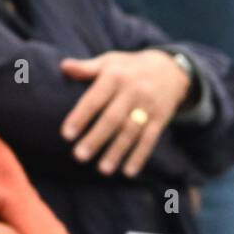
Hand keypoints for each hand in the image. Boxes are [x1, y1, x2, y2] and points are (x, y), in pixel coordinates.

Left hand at [60, 49, 191, 177]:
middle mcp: (133, 92)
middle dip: (96, 138)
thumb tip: (63, 67)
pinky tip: (128, 172)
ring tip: (102, 170)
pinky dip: (140, 156)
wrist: (170, 69)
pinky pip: (150, 140)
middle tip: (79, 156)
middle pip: (112, 119)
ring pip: (130, 132)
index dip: (80, 117)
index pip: (94, 99)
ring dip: (117, 152)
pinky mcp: (160, 119)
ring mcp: (148, 107)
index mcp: (115, 77)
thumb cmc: (130, 68)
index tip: (66, 135)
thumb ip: (87, 68)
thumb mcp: (110, 61)